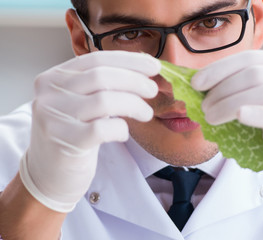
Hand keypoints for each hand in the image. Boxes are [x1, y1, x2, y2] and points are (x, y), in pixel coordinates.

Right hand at [19, 51, 159, 211]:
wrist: (50, 174)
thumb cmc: (72, 135)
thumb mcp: (79, 103)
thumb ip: (100, 86)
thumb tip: (142, 70)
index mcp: (54, 78)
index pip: (96, 59)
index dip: (129, 61)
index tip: (153, 66)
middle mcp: (50, 94)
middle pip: (102, 77)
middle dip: (135, 81)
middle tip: (152, 90)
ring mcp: (54, 118)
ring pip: (105, 101)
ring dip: (134, 105)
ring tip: (146, 113)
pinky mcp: (65, 141)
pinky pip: (104, 128)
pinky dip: (121, 129)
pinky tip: (123, 133)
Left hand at [191, 50, 262, 203]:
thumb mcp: (258, 104)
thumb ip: (239, 91)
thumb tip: (200, 89)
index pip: (249, 58)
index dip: (219, 69)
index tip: (196, 83)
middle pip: (254, 74)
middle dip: (222, 90)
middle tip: (204, 107)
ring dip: (231, 104)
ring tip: (212, 117)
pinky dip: (260, 115)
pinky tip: (240, 116)